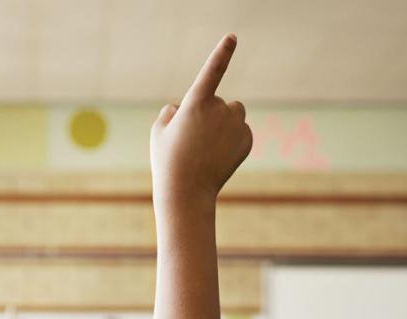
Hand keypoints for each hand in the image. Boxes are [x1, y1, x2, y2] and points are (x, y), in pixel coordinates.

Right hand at [149, 34, 251, 210]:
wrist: (187, 193)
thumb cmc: (168, 160)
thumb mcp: (159, 132)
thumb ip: (170, 113)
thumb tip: (181, 109)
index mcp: (196, 103)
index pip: (211, 71)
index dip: (222, 53)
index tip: (232, 37)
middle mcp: (220, 110)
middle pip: (220, 101)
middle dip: (210, 113)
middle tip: (194, 139)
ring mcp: (237, 125)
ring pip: (233, 114)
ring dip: (224, 123)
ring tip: (207, 148)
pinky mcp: (247, 139)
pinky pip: (240, 131)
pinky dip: (232, 140)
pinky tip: (218, 156)